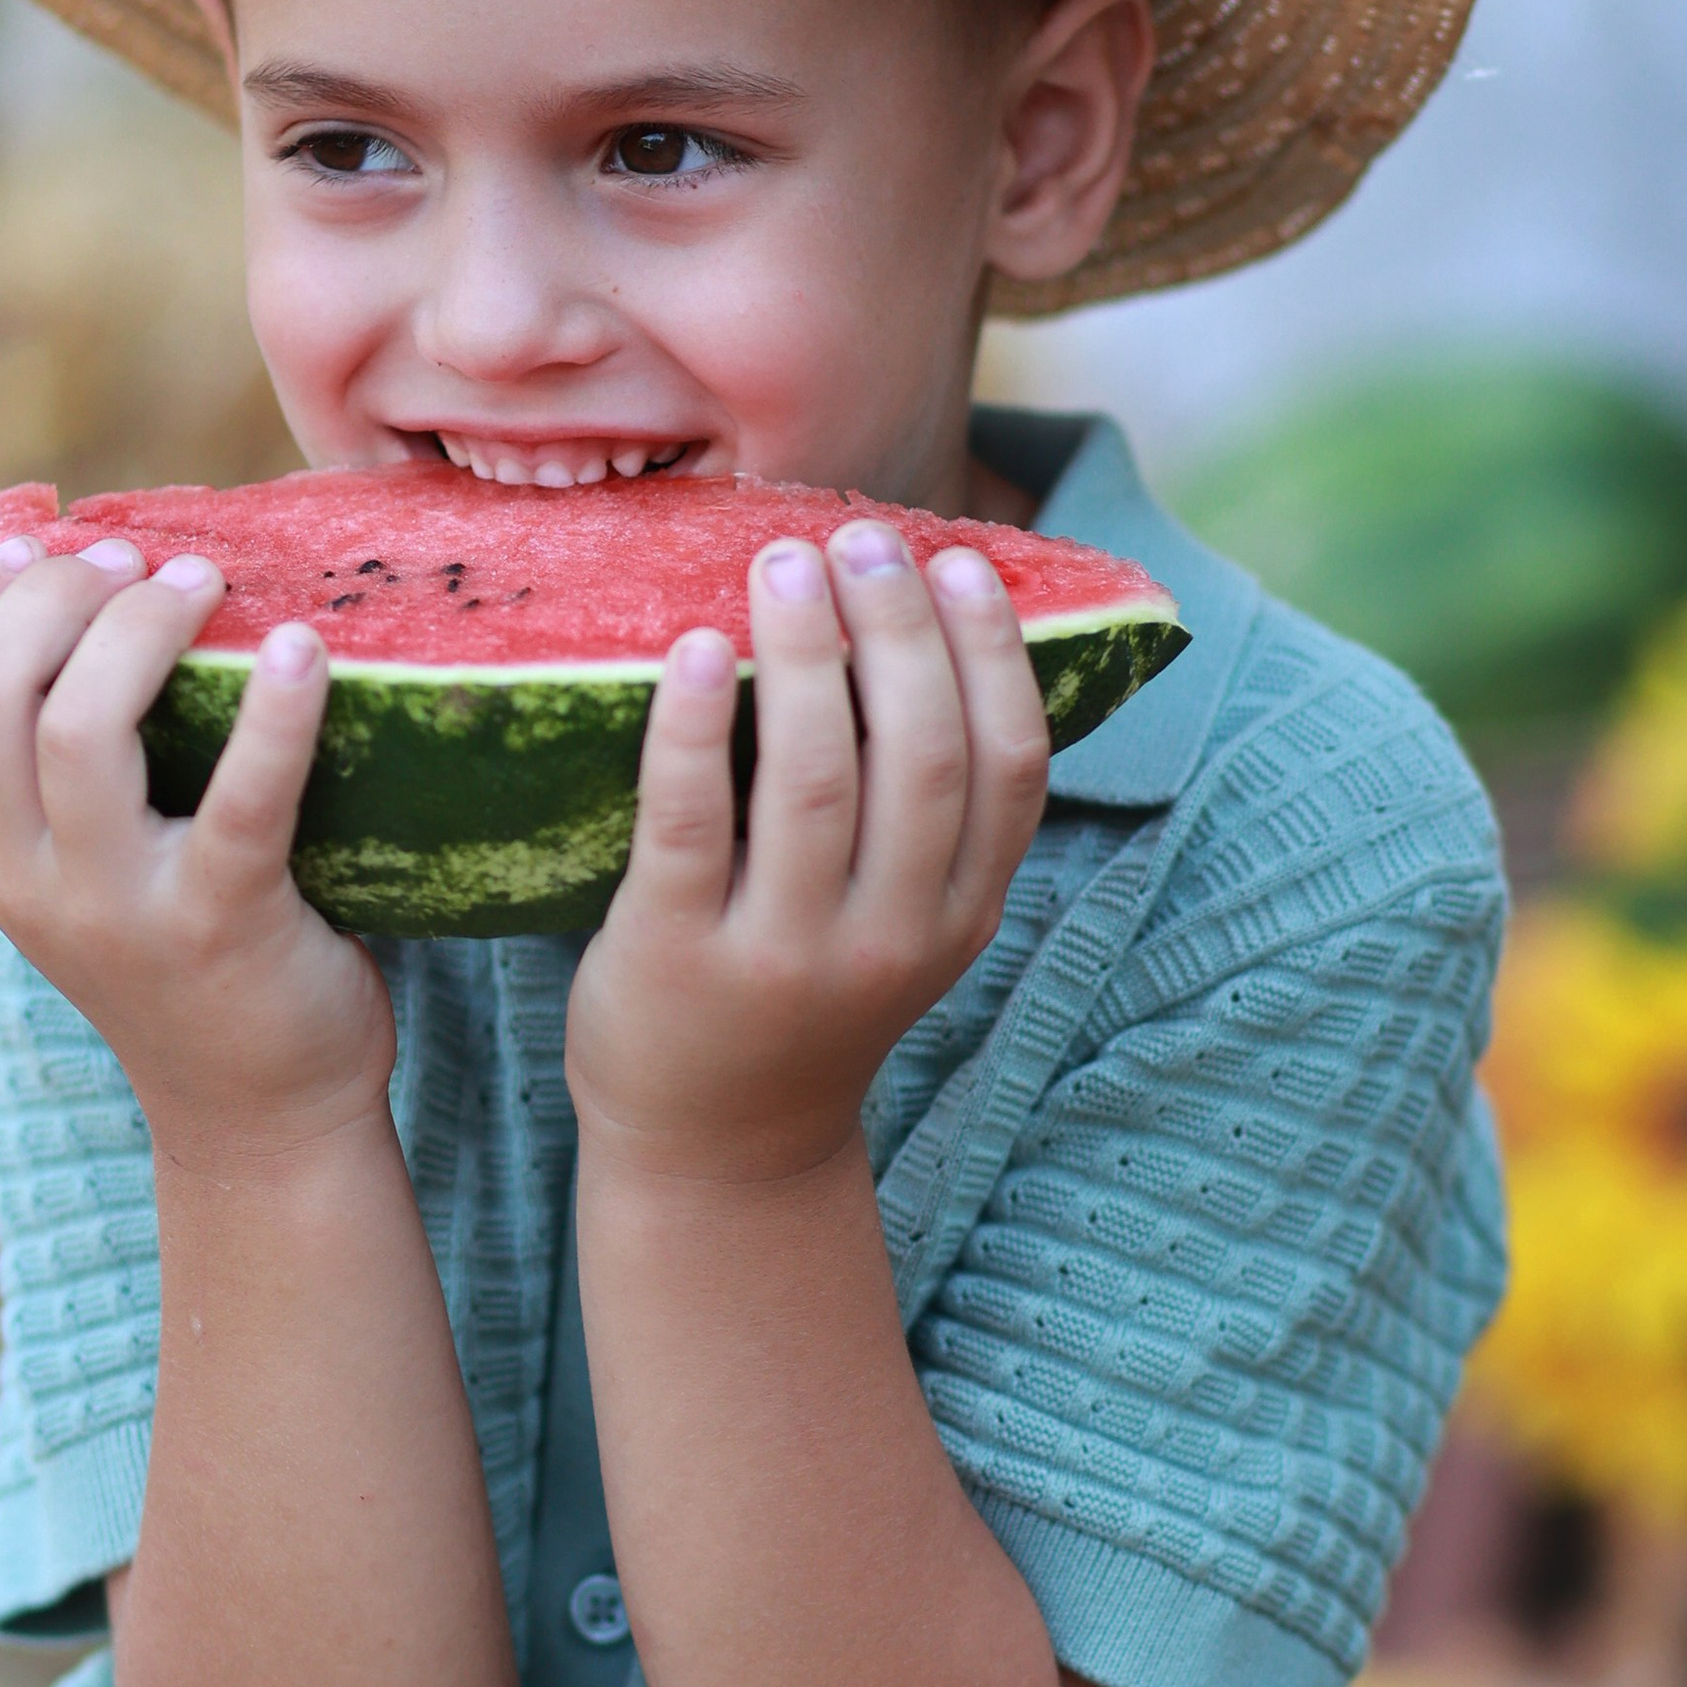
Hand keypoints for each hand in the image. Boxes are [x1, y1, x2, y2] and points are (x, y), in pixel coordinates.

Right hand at [0, 539, 391, 1157]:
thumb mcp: (82, 874)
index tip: (39, 547)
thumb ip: (55, 776)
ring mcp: (118, 910)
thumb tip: (83, 594)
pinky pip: (244, 800)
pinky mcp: (223, 926)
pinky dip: (274, 714)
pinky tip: (303, 651)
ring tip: (200, 583)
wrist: (259, 1115)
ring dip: (139, 630)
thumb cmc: (185, 958)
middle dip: (54, 596)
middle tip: (135, 562)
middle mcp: (27, 883)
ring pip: (79, 734)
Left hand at [566, 520, 1048, 1186]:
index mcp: (959, 916)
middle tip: (860, 537)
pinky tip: (697, 651)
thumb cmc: (803, 994)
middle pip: (918, 756)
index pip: (1009, 767)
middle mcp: (888, 940)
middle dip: (898, 631)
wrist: (715, 1149)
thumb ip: (927, 815)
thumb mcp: (903, 923)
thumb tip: (920, 621)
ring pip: (815, 779)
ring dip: (806, 653)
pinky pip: (692, 822)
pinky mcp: (677, 957)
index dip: (992, 656)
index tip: (961, 563)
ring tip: (785, 562)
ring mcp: (785, 956)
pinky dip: (696, 726)